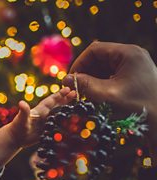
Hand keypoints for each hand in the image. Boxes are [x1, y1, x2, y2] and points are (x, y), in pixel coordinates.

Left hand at [7, 87, 76, 147]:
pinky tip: (72, 122)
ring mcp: (46, 122)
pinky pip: (58, 124)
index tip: (68, 88)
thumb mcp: (21, 119)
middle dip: (66, 99)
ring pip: (59, 114)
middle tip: (76, 92)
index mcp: (40, 110)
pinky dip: (65, 123)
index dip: (60, 95)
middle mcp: (44, 115)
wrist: (15, 138)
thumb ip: (23, 111)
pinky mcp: (47, 130)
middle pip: (57, 105)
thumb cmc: (17, 127)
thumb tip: (21, 103)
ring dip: (67, 109)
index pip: (52, 101)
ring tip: (77, 104)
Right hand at [62, 41, 156, 157]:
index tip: (71, 80)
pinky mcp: (136, 75)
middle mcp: (133, 55)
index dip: (79, 64)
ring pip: (105, 67)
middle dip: (86, 73)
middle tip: (77, 89)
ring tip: (87, 94)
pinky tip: (98, 96)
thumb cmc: (137, 106)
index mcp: (128, 53)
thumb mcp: (107, 95)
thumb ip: (84, 85)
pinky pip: (113, 74)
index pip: (94, 50)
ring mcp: (135, 65)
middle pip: (100, 57)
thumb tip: (65, 80)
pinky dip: (102, 83)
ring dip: (93, 79)